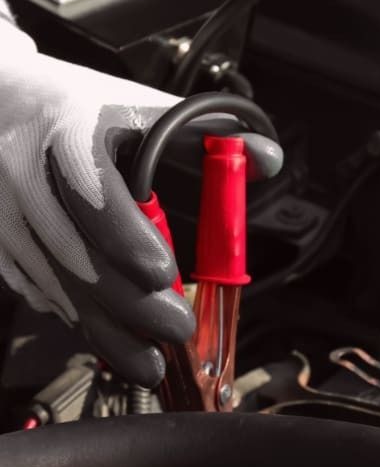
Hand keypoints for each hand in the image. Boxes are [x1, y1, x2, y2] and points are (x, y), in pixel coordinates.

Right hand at [0, 18, 281, 385]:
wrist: (4, 105)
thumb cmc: (77, 109)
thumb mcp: (139, 107)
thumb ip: (205, 135)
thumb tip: (267, 159)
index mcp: (67, 129)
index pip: (92, 187)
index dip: (125, 235)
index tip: (163, 274)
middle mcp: (25, 174)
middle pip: (75, 253)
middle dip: (131, 303)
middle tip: (176, 330)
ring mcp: (5, 214)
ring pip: (56, 285)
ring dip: (106, 329)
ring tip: (149, 361)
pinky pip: (39, 291)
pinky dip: (79, 318)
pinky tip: (111, 337)